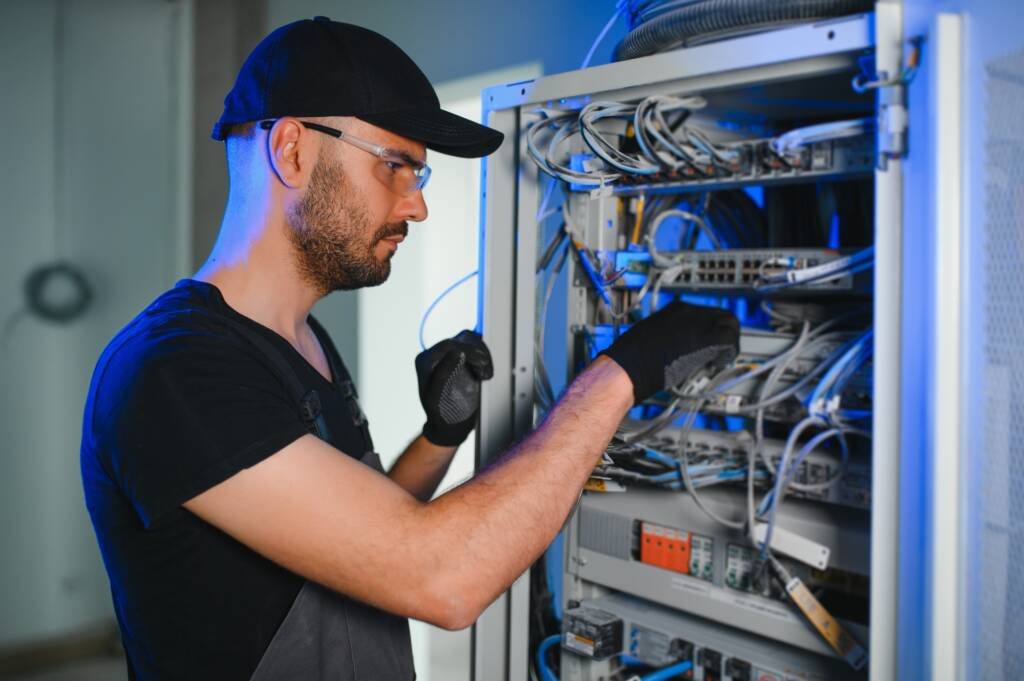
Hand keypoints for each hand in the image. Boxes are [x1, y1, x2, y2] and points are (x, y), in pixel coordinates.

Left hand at [416, 330, 493, 446]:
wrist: (451, 424)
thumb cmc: (442, 414)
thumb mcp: (437, 398)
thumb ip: (444, 373)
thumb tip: (457, 351)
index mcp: (426, 362)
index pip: (447, 345)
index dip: (468, 351)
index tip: (482, 363)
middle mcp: (436, 355)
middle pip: (461, 340)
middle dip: (477, 355)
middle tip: (485, 374)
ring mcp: (449, 354)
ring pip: (470, 339)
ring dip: (482, 355)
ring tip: (484, 375)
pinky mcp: (462, 357)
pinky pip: (476, 346)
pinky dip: (484, 357)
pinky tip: (485, 373)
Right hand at [600, 301, 739, 402]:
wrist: (626, 366)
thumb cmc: (629, 357)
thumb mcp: (649, 335)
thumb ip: (668, 336)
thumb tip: (677, 346)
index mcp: (675, 309)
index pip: (705, 313)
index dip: (709, 330)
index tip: (706, 344)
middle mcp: (689, 311)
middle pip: (722, 316)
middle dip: (723, 334)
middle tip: (718, 353)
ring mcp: (698, 323)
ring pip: (730, 325)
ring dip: (728, 343)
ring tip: (717, 360)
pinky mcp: (705, 339)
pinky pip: (730, 341)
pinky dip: (728, 354)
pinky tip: (716, 366)